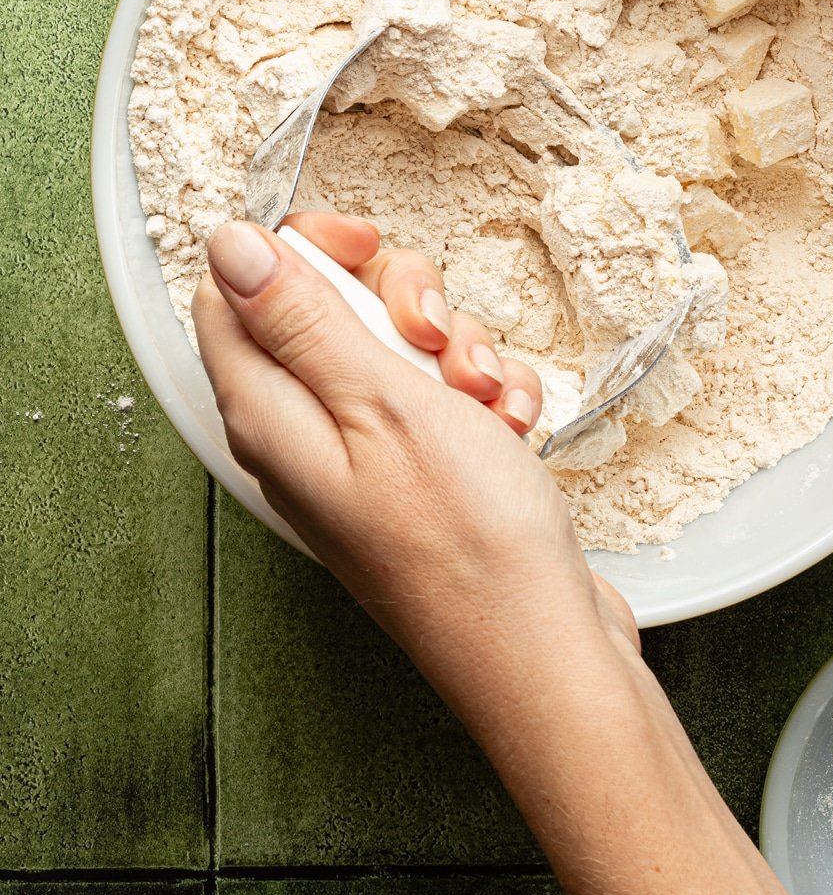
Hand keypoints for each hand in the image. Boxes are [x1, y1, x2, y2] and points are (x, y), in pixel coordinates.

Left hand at [192, 211, 637, 738]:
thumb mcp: (380, 402)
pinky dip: (487, 397)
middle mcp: (305, 434)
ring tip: (485, 399)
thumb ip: (299, 319)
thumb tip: (227, 245)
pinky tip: (514, 427)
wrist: (543, 649)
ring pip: (398, 348)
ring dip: (457, 349)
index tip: (365, 248)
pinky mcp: (422, 476)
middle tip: (431, 337)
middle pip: (327, 309)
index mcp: (269, 414)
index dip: (299, 251)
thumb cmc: (464, 541)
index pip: (234, 291)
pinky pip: (445, 397)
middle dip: (398, 300)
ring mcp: (367, 457)